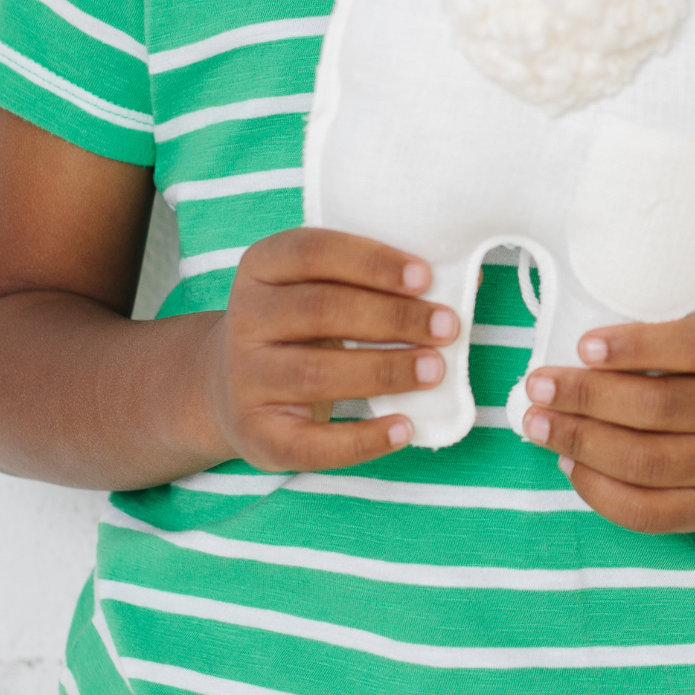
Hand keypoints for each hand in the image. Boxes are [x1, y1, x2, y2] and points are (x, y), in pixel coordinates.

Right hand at [201, 229, 458, 471]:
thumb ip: (377, 279)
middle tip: (448, 326)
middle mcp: (246, 318)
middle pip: (321, 309)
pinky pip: (311, 442)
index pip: (314, 251)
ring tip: (436, 370)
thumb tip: (464, 279)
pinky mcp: (256, 433)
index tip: (426, 277)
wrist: (230, 388)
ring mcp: (245, 378)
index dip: (372, 262)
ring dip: (384, 370)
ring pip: (316, 372)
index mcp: (263, 266)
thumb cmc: (301, 327)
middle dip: (392, 317)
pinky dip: (362, 439)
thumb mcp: (321, 288)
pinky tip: (404, 428)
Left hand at [520, 313, 694, 533]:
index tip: (583, 345)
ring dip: (580, 442)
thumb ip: (653, 336)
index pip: (694, 347)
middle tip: (538, 385)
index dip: (636, 347)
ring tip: (539, 424)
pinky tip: (569, 463)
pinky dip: (597, 489)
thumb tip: (568, 358)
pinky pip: (646, 511)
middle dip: (586, 397)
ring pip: (645, 461)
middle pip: (657, 407)